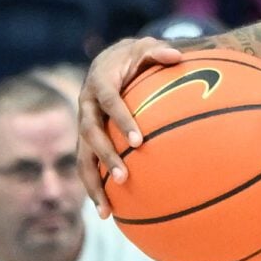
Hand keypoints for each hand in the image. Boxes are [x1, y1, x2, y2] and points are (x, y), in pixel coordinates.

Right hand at [75, 37, 188, 208]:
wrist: (108, 61)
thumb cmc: (133, 57)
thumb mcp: (144, 48)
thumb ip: (158, 51)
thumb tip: (177, 55)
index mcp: (99, 84)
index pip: (109, 102)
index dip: (122, 120)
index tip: (139, 140)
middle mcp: (86, 107)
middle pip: (90, 135)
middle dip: (106, 157)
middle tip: (124, 178)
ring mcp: (84, 126)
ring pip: (82, 158)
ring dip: (93, 184)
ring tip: (106, 210)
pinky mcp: (86, 141)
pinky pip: (87, 166)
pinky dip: (95, 188)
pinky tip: (108, 213)